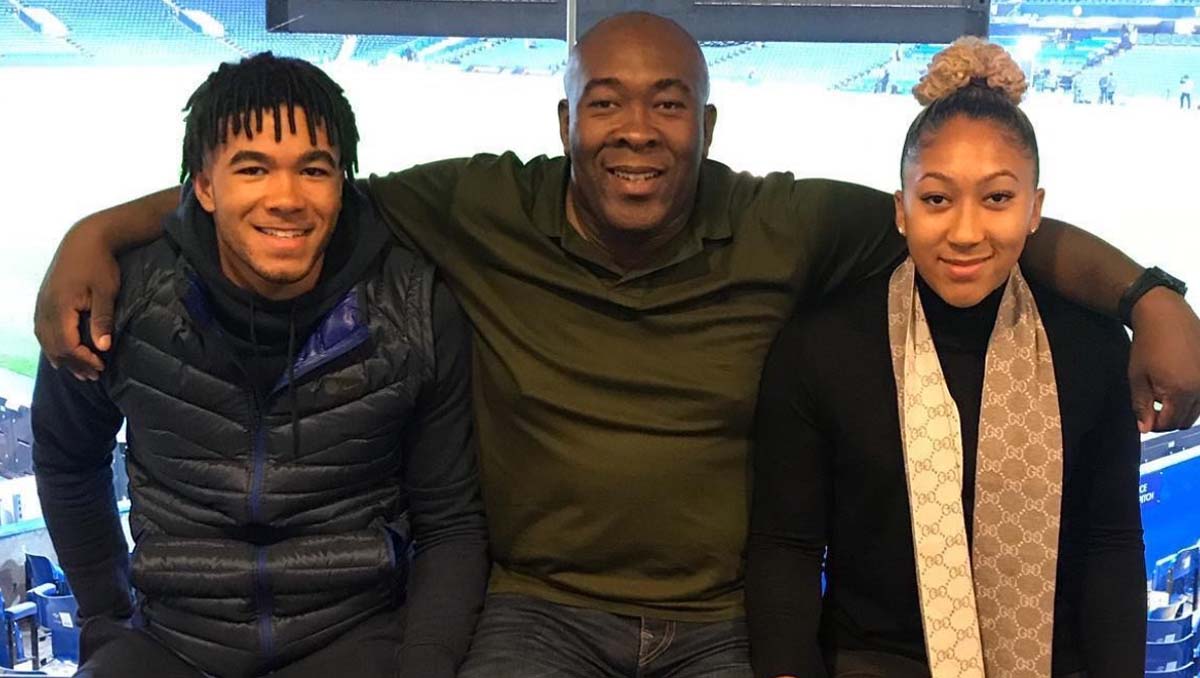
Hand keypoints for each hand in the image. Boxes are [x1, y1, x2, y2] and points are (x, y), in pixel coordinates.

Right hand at [33, 225, 118, 380]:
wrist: (85, 239)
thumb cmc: (100, 264)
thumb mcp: (106, 292)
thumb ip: (103, 319)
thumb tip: (103, 347)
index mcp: (59, 307)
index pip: (67, 344)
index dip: (82, 359)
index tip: (101, 367)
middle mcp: (45, 308)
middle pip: (54, 346)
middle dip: (74, 363)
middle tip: (93, 376)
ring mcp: (41, 304)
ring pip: (45, 339)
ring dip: (61, 357)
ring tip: (79, 372)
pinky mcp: (43, 300)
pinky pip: (41, 330)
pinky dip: (51, 345)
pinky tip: (59, 355)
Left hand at [1129, 287, 1199, 431]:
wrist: (1165, 316)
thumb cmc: (1148, 344)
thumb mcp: (1137, 377)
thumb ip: (1141, 405)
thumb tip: (1145, 428)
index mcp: (1180, 391)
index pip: (1169, 423)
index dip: (1153, 424)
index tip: (1144, 417)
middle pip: (1185, 420)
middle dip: (1167, 419)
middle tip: (1152, 407)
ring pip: (1197, 411)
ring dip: (1180, 409)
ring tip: (1163, 394)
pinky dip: (1191, 397)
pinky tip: (1176, 384)